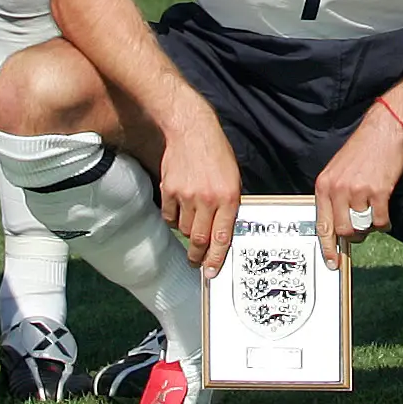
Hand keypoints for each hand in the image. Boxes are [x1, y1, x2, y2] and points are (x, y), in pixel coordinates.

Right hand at [159, 106, 244, 274]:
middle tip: (196, 262)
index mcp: (229, 197)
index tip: (211, 273)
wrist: (191, 130)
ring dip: (187, 232)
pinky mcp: (169, 190)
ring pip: (183, 229)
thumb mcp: (233, 178)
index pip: (222, 237)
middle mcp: (208, 199)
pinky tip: (179, 209)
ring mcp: (186, 195)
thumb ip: (229, 206)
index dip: (216, 259)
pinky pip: (169, 216)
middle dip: (197, 255)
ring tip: (191, 221)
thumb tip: (222, 234)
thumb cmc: (216, 154)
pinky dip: (173, 219)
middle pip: (199, 239)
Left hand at [314, 99, 402, 266]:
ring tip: (374, 213)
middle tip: (362, 229)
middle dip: (353, 235)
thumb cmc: (363, 149)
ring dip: (370, 226)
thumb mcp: (338, 169)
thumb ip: (334, 195)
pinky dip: (384, 222)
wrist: (385, 129)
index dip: (327, 247)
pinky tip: (385, 211)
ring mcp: (357, 191)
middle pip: (343, 230)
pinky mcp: (378, 191)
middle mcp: (338, 189)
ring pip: (362, 227)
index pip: (322, 224)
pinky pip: (380, 221)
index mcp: (324, 185)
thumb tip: (338, 226)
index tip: (332, 261)